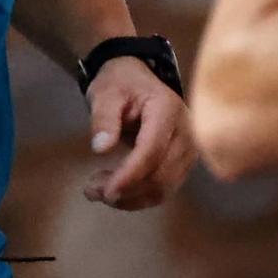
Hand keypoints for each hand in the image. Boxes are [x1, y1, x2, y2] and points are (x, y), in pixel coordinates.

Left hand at [82, 56, 195, 210]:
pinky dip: (137, 197)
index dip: (130, 175)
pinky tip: (114, 190)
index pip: (152, 150)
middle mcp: (186, 132)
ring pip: (163, 188)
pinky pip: (163, 189)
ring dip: (130, 198)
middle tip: (90, 190)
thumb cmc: (121, 84)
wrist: (137, 80)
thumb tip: (101, 149)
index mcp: (167, 110)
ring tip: (96, 190)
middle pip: (161, 175)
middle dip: (126, 190)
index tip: (105, 191)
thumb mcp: (105, 93)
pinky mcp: (181, 164)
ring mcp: (187, 150)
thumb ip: (103, 117)